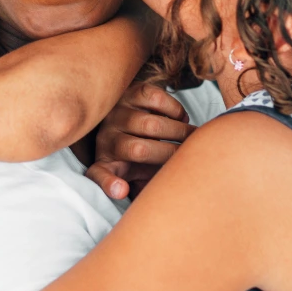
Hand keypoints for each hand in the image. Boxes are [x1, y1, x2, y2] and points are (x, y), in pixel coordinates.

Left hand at [86, 83, 196, 199]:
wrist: (129, 116)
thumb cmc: (136, 155)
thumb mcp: (134, 175)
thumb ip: (145, 187)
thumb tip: (164, 198)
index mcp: (106, 163)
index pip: (99, 175)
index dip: (109, 184)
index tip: (122, 190)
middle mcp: (106, 138)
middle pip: (138, 150)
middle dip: (170, 153)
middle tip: (188, 154)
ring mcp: (116, 113)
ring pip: (150, 124)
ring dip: (177, 131)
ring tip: (192, 136)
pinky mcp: (130, 92)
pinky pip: (154, 99)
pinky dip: (174, 109)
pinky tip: (181, 117)